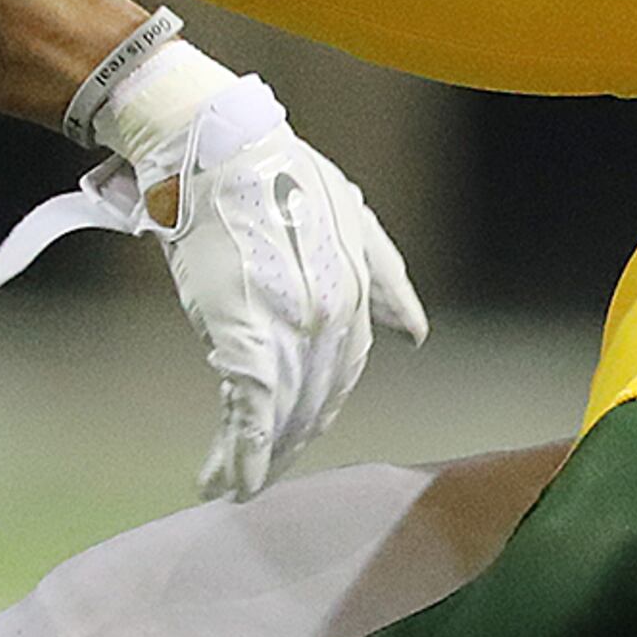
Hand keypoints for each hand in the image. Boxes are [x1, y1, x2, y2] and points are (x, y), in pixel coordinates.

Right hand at [0, 31, 429, 498]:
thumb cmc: (280, 176)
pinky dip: (243, 451)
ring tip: (236, 484)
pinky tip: (229, 481)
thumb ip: (388, 282)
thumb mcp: (353, 221)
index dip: (323, 404)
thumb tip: (416, 333)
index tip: (301, 429)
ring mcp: (289, 330)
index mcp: (357, 291)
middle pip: (317, 399)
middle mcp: (331, 318)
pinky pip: (250, 408)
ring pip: (283, 413)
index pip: (346, 368)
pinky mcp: (243, 337)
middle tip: (266, 471)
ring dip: (262, 456)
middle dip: (293, 439)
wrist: (219, 153)